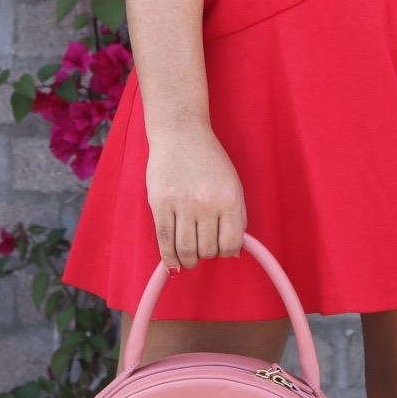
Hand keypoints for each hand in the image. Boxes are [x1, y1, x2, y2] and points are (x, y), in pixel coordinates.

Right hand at [145, 124, 246, 272]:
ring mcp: (181, 204)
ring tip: (189, 258)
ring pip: (186, 250)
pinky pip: (164, 241)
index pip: (231, 244)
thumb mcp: (233, 184)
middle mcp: (206, 204)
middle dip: (207, 255)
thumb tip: (234, 251)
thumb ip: (237, 217)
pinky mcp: (159, 204)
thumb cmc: (210, 160)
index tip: (221, 248)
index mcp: (229, 199)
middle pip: (207, 250)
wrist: (181, 134)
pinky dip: (169, 258)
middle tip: (203, 248)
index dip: (227, 252)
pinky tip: (173, 263)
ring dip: (189, 261)